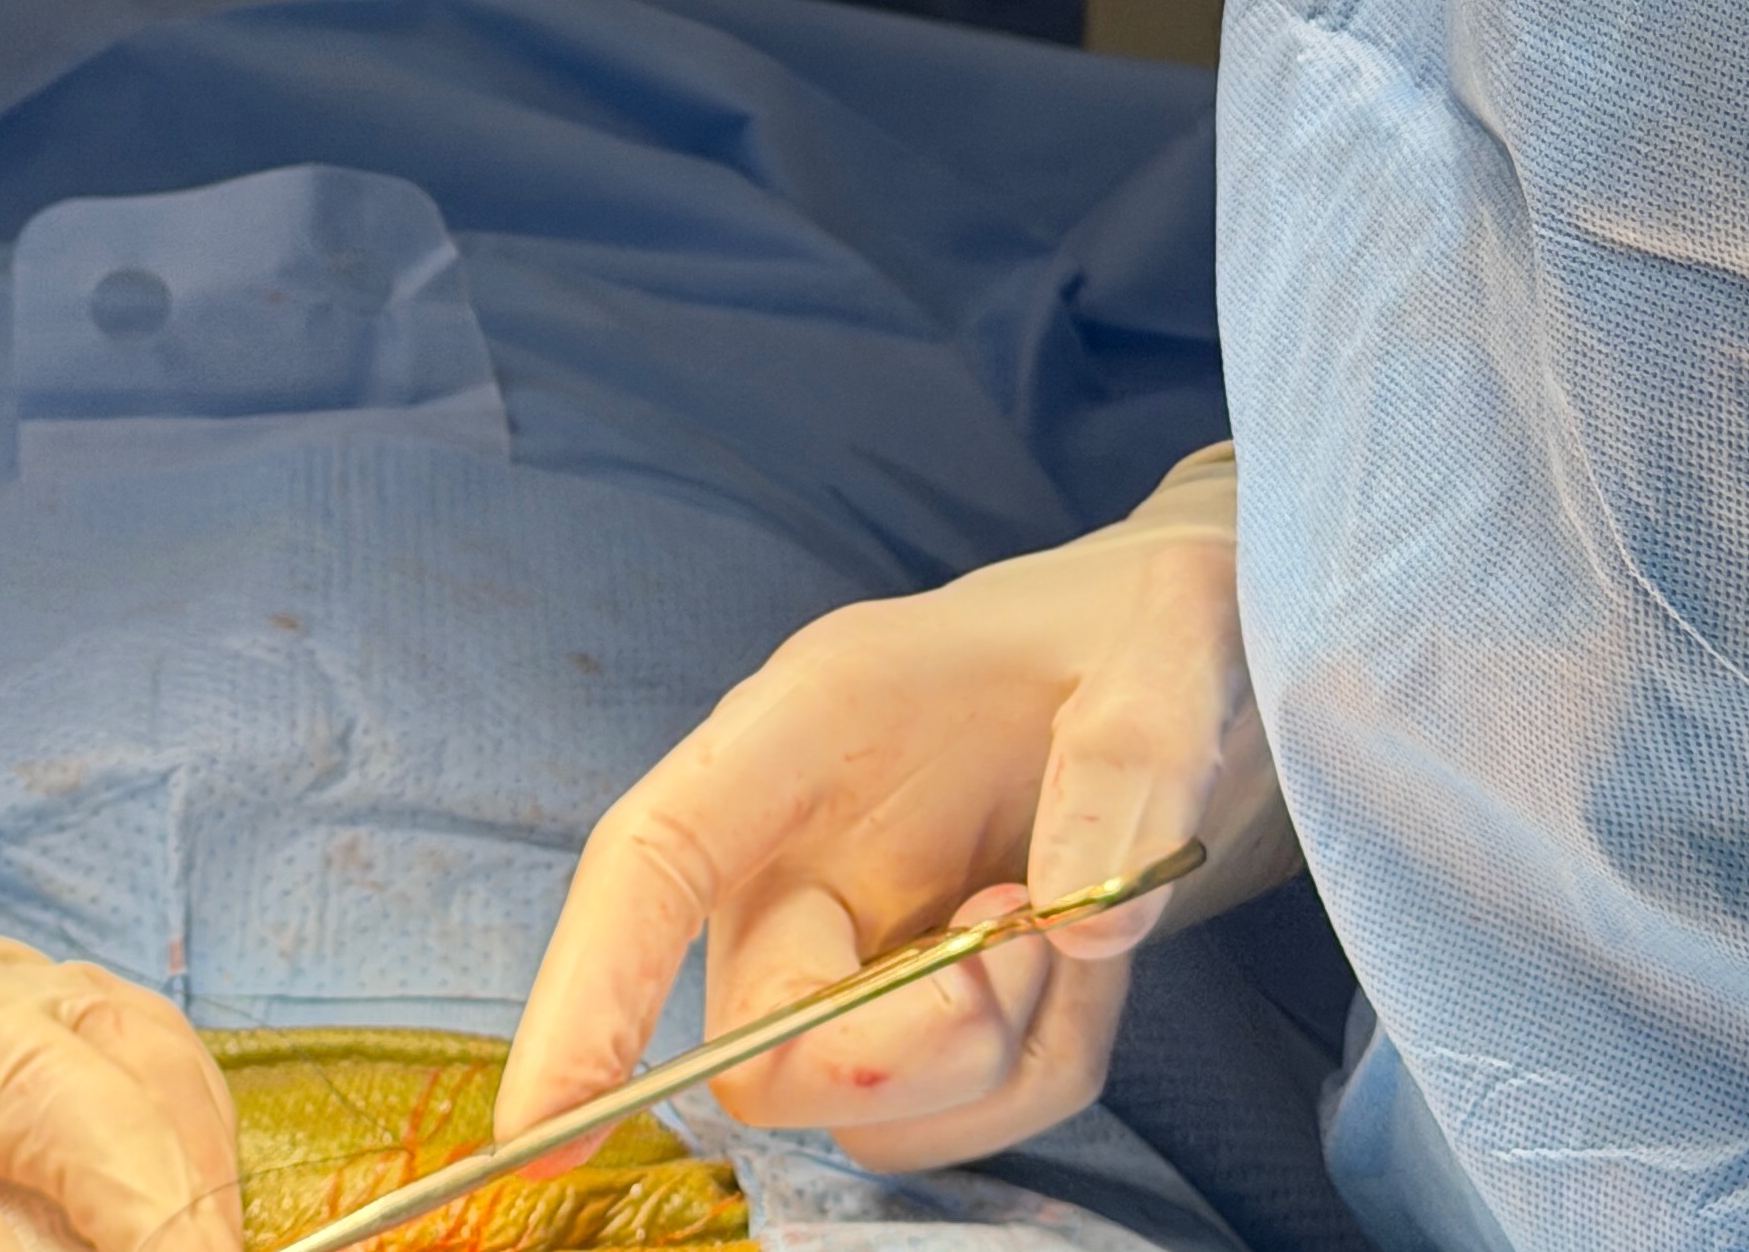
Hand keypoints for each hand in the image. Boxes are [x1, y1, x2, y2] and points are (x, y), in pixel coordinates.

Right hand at [494, 449, 1293, 1168]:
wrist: (1201, 664)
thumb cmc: (1150, 624)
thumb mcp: (1176, 638)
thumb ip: (1134, 757)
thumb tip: (1085, 922)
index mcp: (810, 723)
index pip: (653, 857)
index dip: (589, 988)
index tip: (547, 1125)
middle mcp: (802, 846)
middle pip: (763, 1035)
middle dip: (903, 1046)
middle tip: (1037, 944)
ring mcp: (853, 942)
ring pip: (862, 1108)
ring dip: (996, 1056)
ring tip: (1075, 921)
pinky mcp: (918, 1012)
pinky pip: (956, 1120)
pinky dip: (1040, 1069)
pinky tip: (1084, 962)